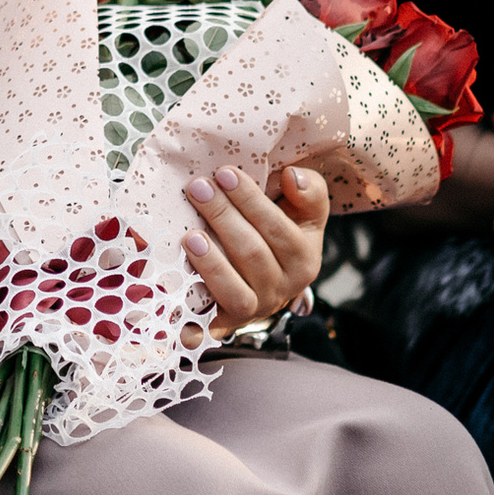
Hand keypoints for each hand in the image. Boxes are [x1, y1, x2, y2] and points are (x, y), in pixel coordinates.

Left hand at [183, 163, 328, 332]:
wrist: (259, 283)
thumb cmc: (275, 236)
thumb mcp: (302, 214)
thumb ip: (309, 192)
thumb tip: (294, 176)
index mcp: (305, 257)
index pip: (279, 228)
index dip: (251, 200)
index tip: (224, 173)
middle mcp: (285, 287)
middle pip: (253, 253)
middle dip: (223, 216)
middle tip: (197, 187)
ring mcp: (258, 307)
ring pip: (237, 288)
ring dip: (212, 261)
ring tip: (190, 235)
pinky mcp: (229, 321)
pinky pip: (216, 313)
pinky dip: (201, 296)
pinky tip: (184, 274)